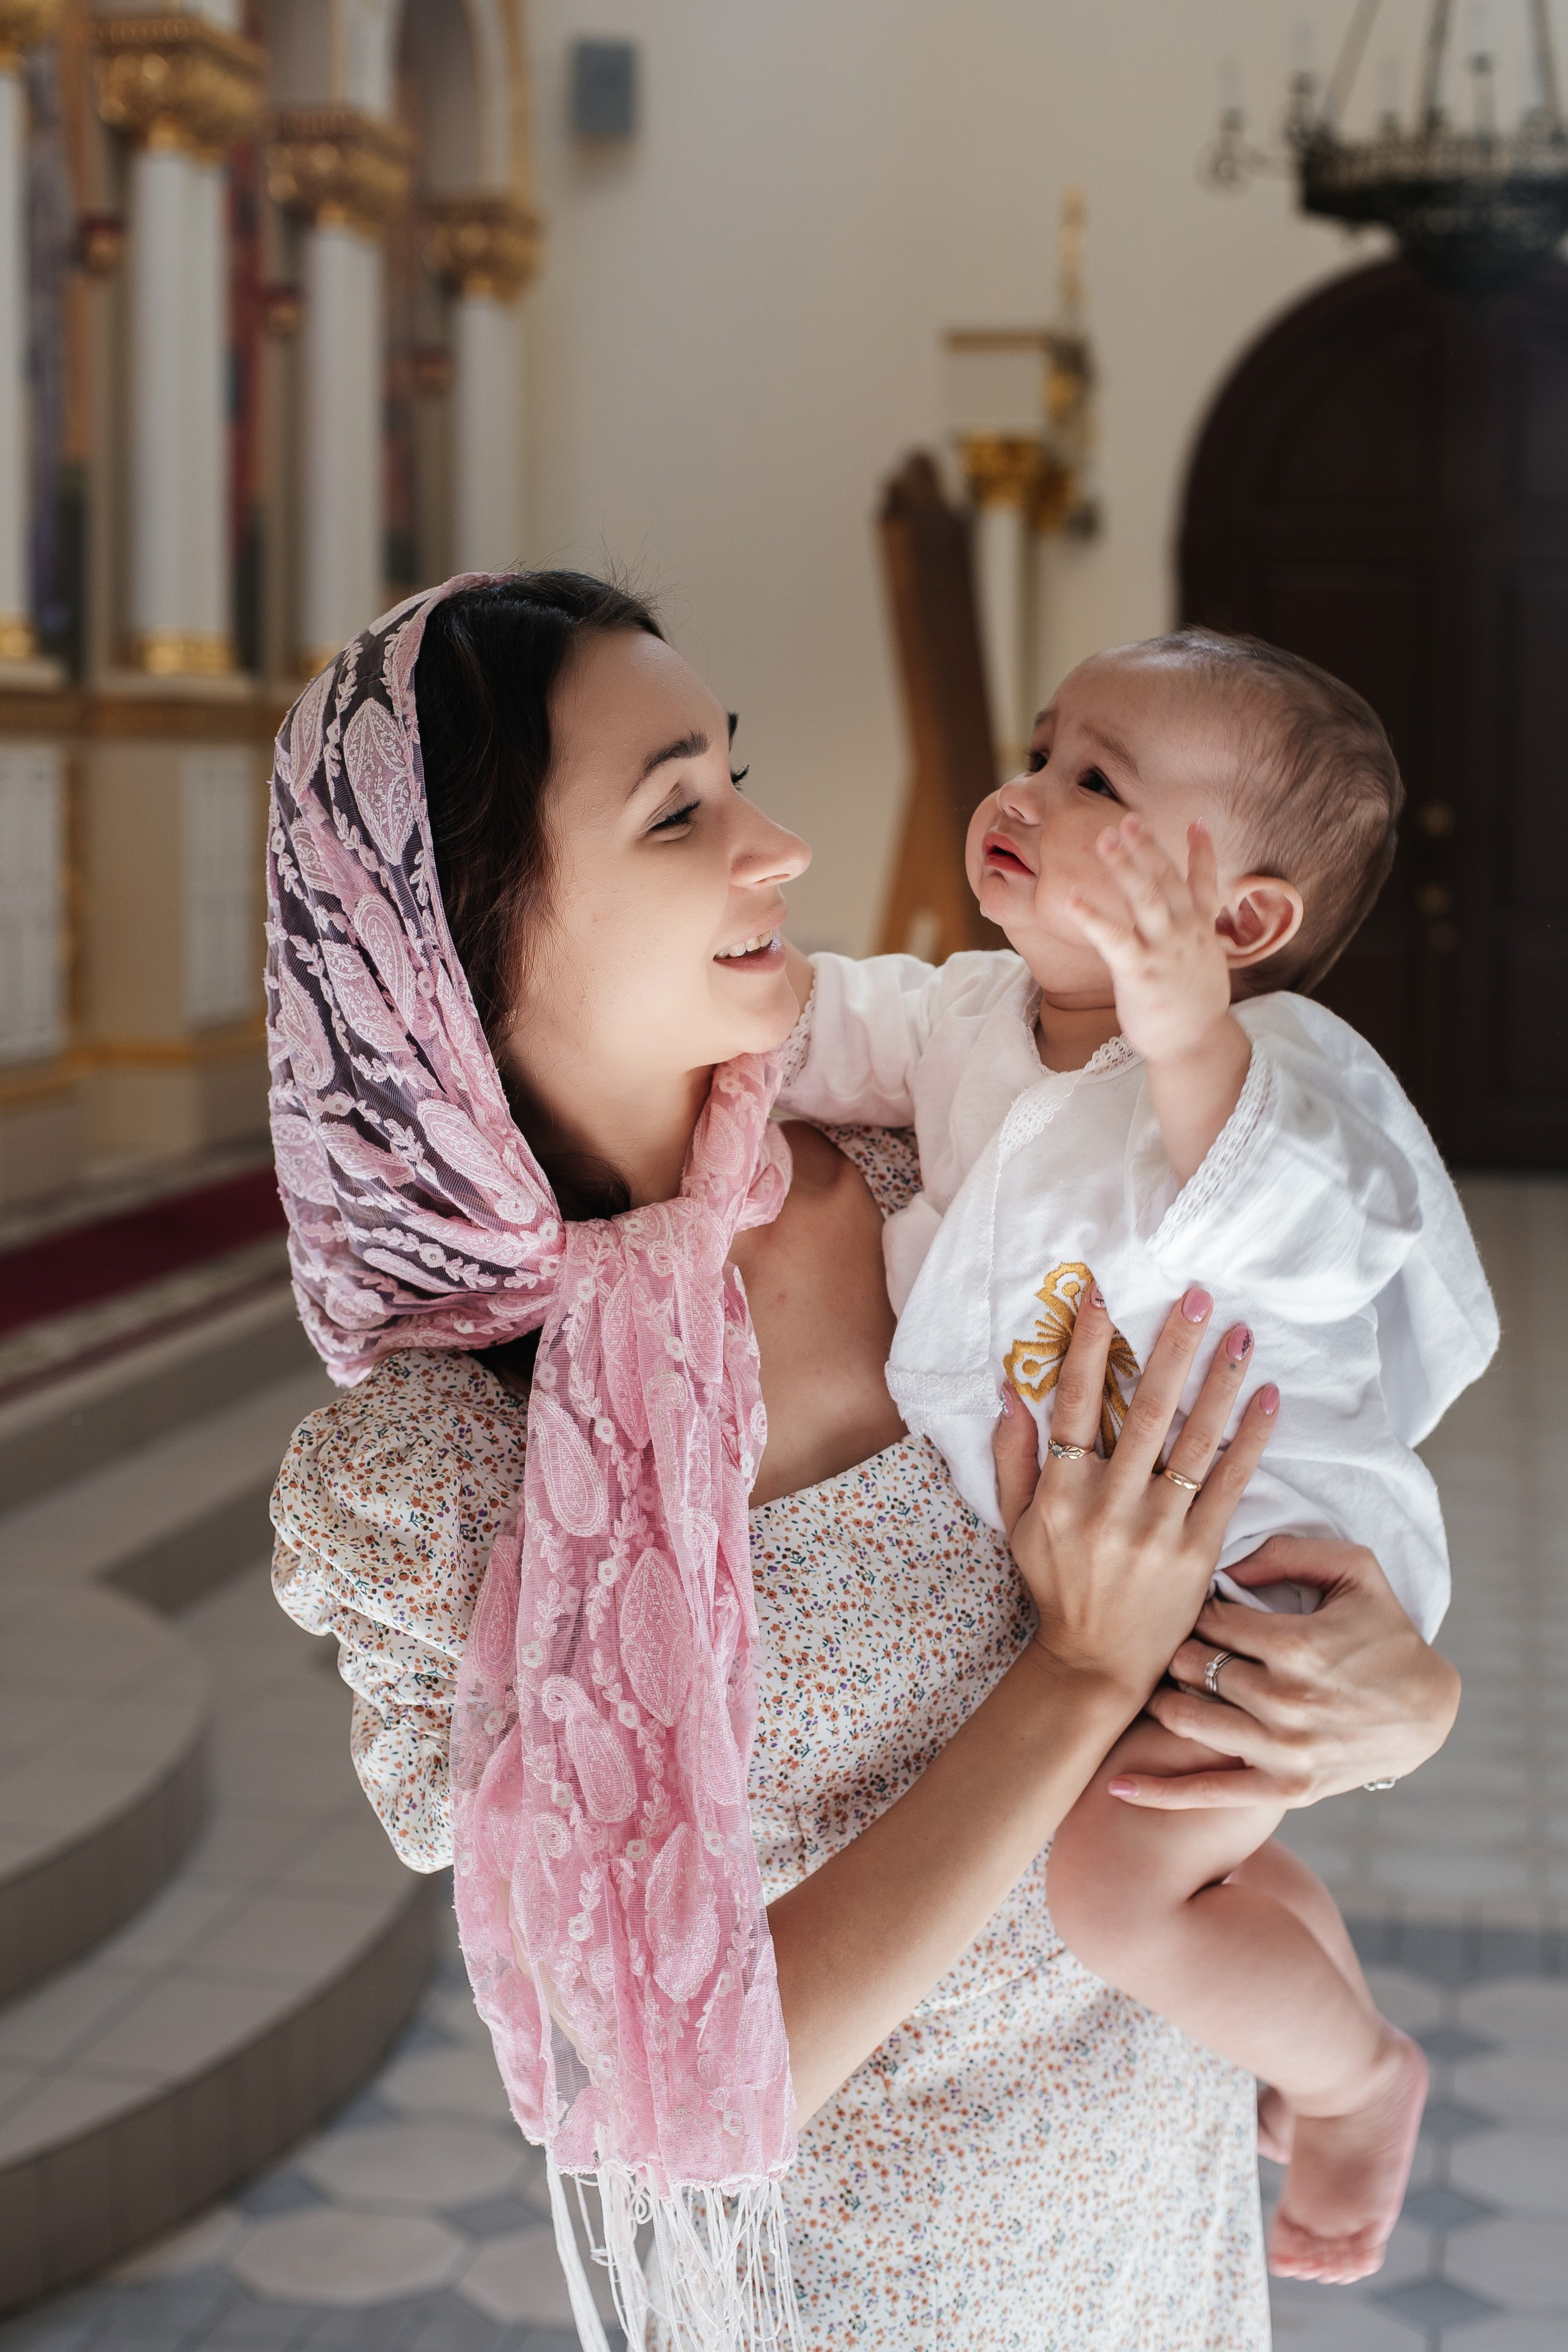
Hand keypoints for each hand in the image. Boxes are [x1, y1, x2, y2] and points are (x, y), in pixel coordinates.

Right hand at [994, 1282, 1277, 1709]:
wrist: (1096, 1666)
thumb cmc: (1057, 1587)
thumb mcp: (1016, 1524)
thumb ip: (1011, 1458)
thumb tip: (1007, 1391)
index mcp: (1062, 1492)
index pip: (1076, 1403)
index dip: (1087, 1346)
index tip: (1102, 1294)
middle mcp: (1110, 1505)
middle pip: (1146, 1410)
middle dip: (1171, 1347)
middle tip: (1196, 1296)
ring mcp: (1158, 1529)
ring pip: (1195, 1440)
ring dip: (1221, 1381)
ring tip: (1242, 1333)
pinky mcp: (1199, 1552)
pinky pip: (1230, 1485)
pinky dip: (1252, 1440)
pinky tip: (1270, 1397)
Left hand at [1066, 817, 1233, 1066]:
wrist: (1195, 1045)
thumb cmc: (1193, 1007)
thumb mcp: (1203, 964)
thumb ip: (1192, 937)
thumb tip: (1187, 922)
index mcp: (1200, 930)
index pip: (1205, 882)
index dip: (1201, 851)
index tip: (1197, 821)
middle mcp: (1185, 932)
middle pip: (1167, 878)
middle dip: (1147, 846)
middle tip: (1127, 818)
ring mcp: (1164, 949)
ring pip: (1145, 896)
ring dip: (1124, 864)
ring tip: (1104, 838)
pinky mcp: (1139, 971)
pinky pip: (1113, 937)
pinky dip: (1092, 915)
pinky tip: (1071, 897)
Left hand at [1113, 1538, 1461, 1809]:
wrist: (1428, 1711)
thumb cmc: (1386, 1632)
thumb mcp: (1356, 1570)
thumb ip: (1288, 1552)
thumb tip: (1226, 1566)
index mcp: (1296, 1645)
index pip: (1209, 1619)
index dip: (1196, 1607)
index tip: (1198, 1605)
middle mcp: (1285, 1701)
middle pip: (1190, 1666)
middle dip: (1177, 1649)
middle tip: (1177, 1643)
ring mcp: (1283, 1751)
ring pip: (1186, 1719)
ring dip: (1167, 1699)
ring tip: (1168, 1685)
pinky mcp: (1286, 1789)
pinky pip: (1208, 1795)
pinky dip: (1158, 1793)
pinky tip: (1115, 1787)